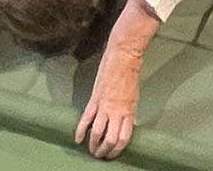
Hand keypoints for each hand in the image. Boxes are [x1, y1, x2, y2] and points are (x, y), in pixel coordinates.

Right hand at [75, 43, 142, 159]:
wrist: (124, 57)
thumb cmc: (130, 75)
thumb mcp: (134, 97)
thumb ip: (130, 113)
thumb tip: (129, 125)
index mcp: (128, 112)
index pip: (123, 139)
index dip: (117, 151)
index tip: (112, 155)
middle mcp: (117, 112)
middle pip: (110, 140)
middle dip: (104, 151)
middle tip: (100, 156)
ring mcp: (105, 106)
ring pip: (97, 132)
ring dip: (93, 144)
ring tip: (91, 150)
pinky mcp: (94, 99)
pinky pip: (86, 118)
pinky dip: (81, 130)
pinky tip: (78, 139)